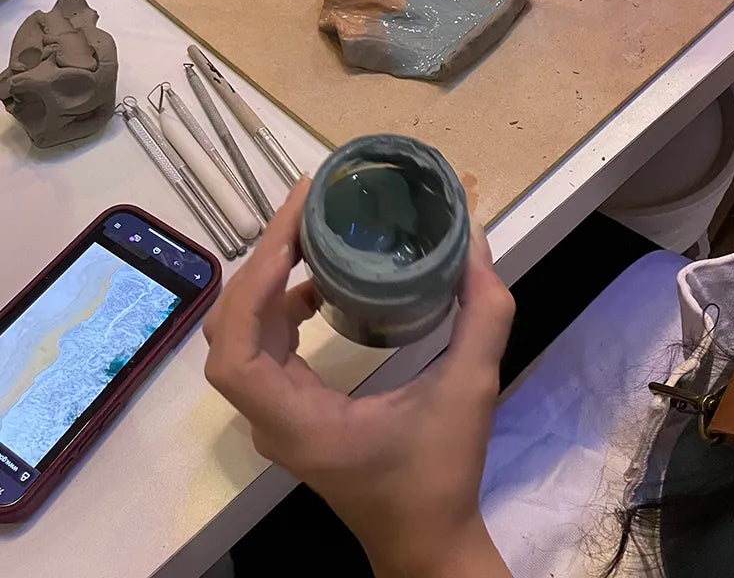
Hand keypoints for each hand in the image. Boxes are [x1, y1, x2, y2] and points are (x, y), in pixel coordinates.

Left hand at [204, 179, 514, 577]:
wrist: (426, 542)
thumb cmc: (440, 477)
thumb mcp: (471, 393)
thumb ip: (482, 317)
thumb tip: (475, 243)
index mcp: (297, 421)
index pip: (235, 352)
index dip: (251, 288)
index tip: (289, 237)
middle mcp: (270, 418)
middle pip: (229, 332)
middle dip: (259, 267)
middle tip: (300, 213)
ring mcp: (275, 416)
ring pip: (240, 337)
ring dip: (266, 281)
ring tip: (306, 232)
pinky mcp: (289, 410)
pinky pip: (263, 347)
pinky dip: (278, 305)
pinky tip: (317, 282)